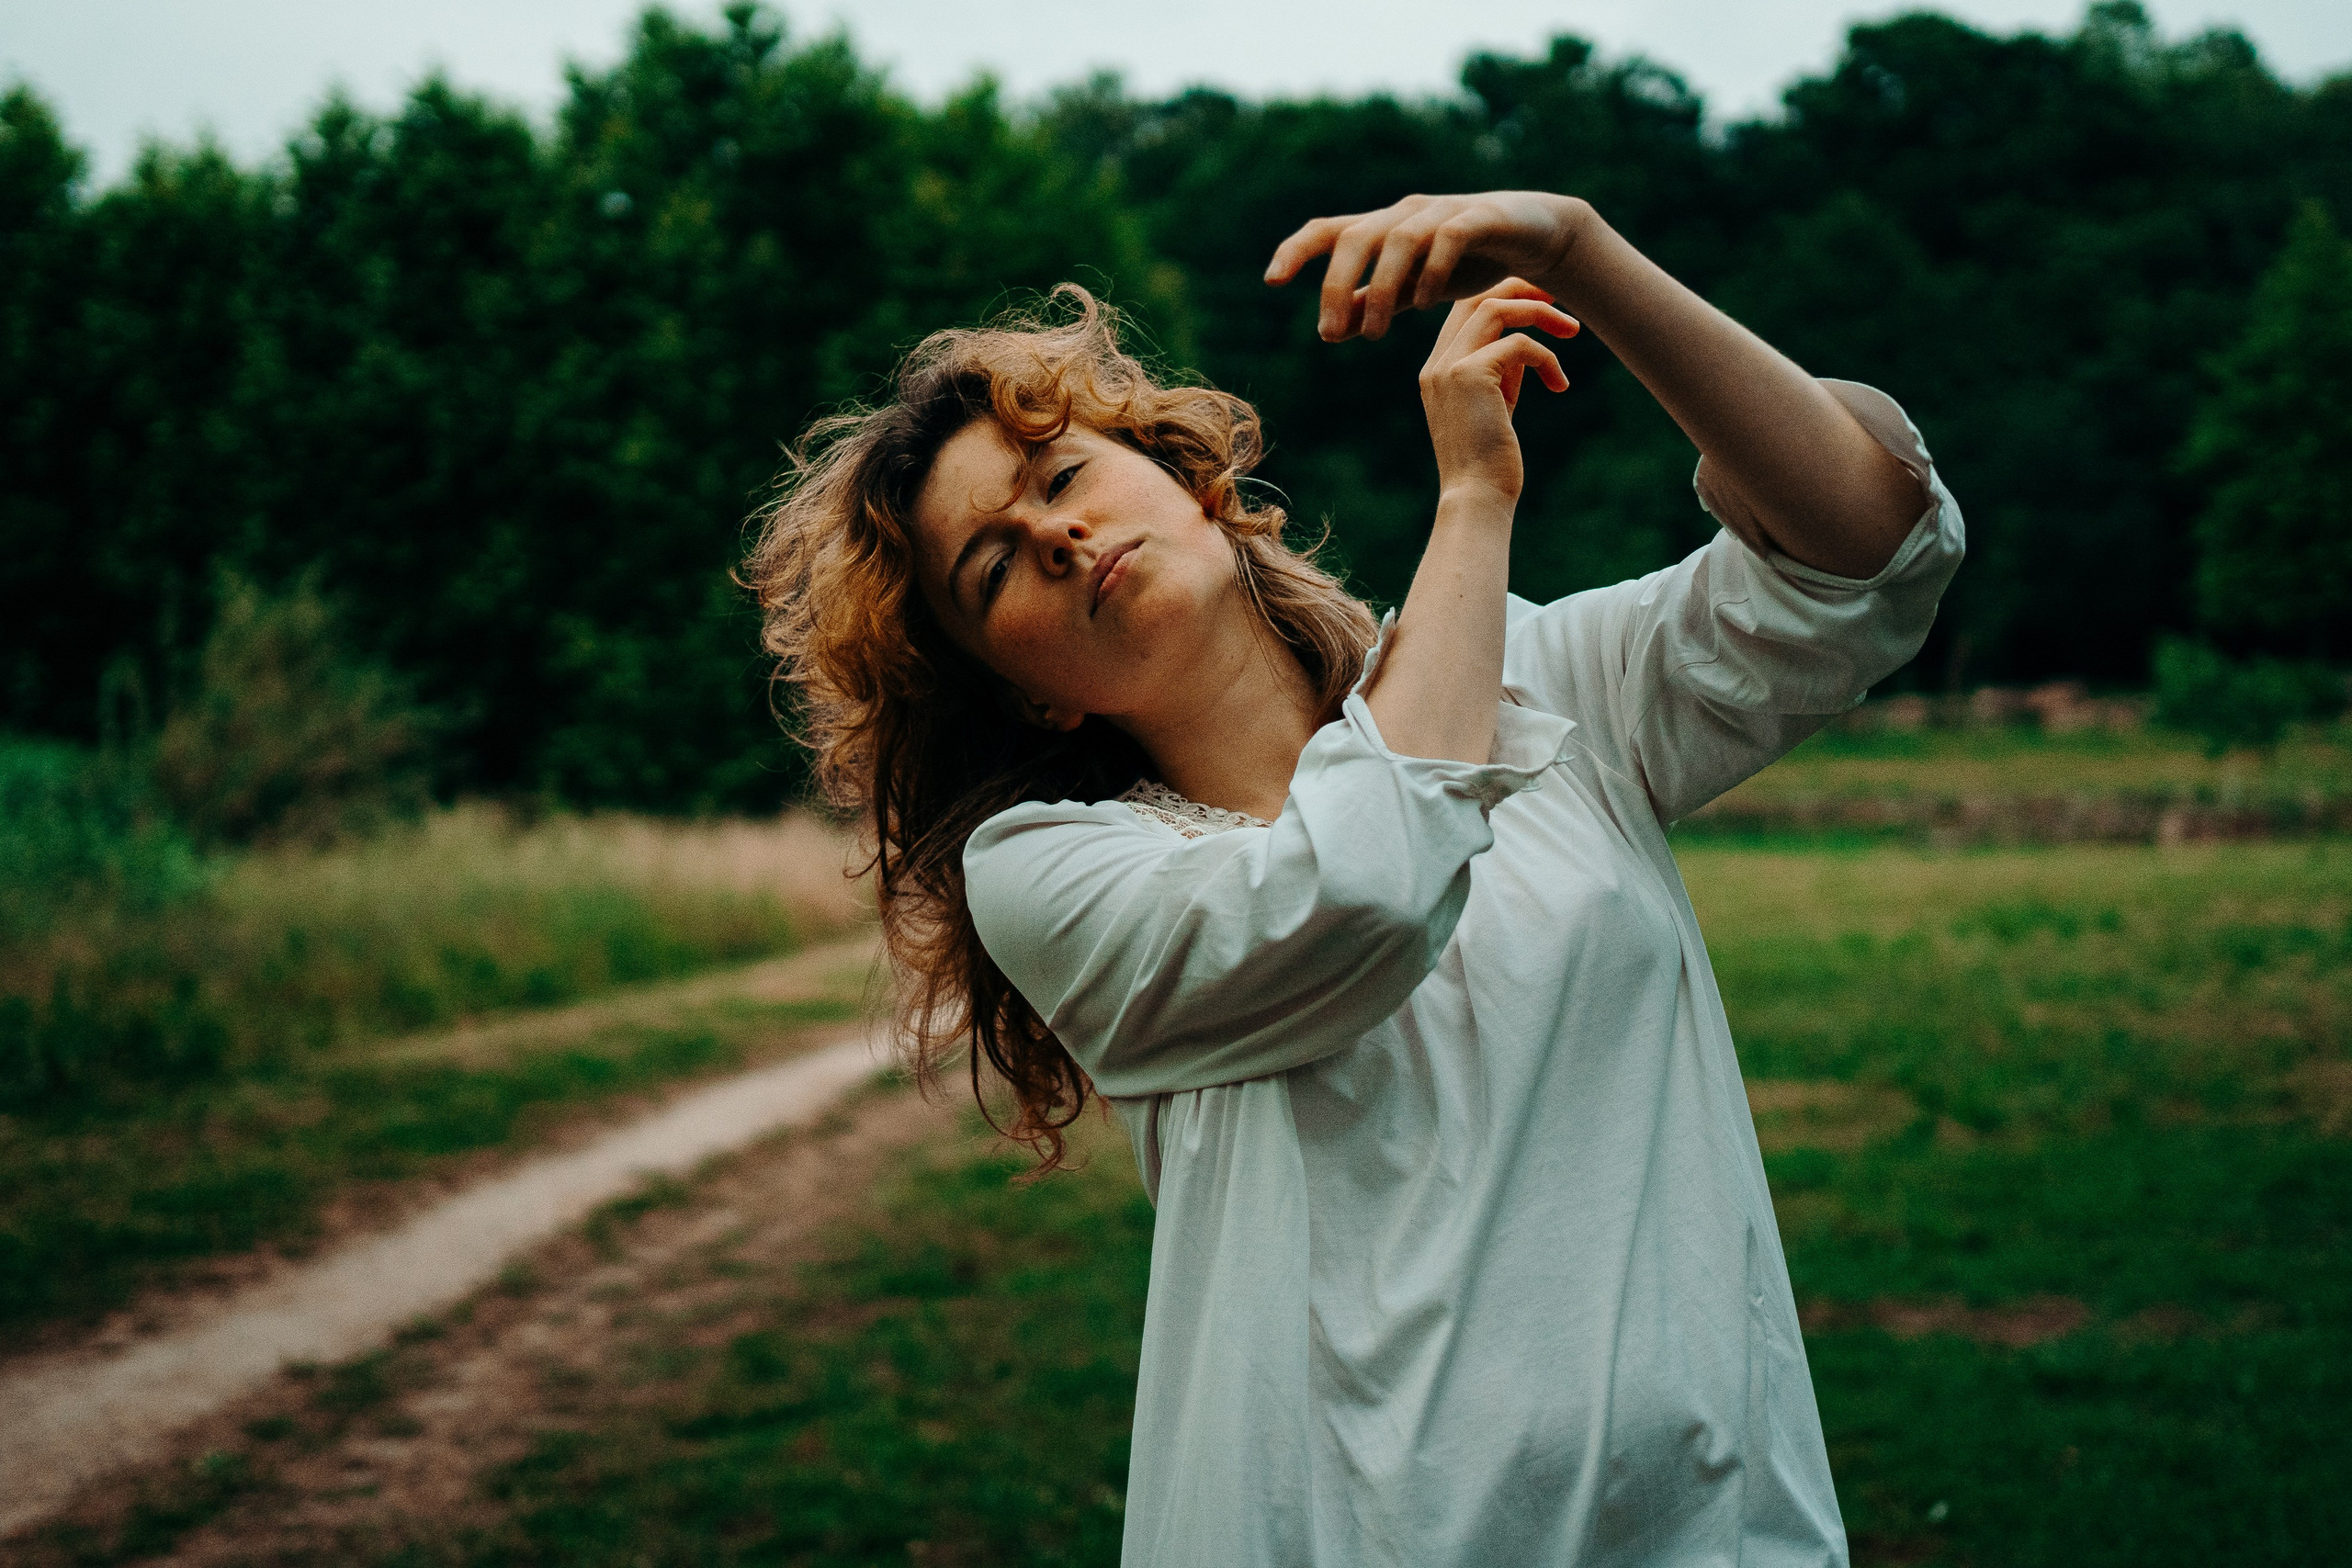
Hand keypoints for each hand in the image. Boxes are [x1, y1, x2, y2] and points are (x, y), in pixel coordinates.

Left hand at [1265, 191, 1589, 340]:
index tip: (1271, 281)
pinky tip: (1425, 305)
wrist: (1536, 235)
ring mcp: (1443, 211)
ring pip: (1398, 239)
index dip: (1296, 250)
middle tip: (1331, 333)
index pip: (1327, 230)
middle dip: (1337, 285)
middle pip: (1355, 236)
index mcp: (1382, 228)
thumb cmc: (1468, 261)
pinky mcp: (1481, 217)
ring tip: (1374, 335)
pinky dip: (1432, 271)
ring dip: (1381, 288)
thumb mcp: (1414, 289)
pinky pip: (1449, 238)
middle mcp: (1405, 213)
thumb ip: (1374, 304)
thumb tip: (1328, 329)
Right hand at [1419, 279, 1577, 502]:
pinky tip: (1560, 385)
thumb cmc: (1490, 463)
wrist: (1477, 498)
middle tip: (1561, 300)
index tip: (1543, 303)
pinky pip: (1519, 344)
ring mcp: (1449, 367)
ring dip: (1541, 313)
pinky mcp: (1469, 375)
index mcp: (1438, 370)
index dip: (1506, 297)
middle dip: (1523, 290)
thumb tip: (1526, 348)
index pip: (1465, 312)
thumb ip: (1501, 375)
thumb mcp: (1494, 409)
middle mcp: (1437, 364)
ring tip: (1573, 330)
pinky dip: (1547, 358)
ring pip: (1496, 308)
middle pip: (1478, 298)